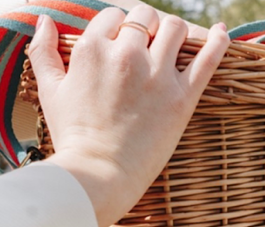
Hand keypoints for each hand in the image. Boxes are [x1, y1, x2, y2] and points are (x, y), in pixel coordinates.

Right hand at [27, 6, 228, 226]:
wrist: (99, 173)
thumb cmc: (73, 135)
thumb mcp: (50, 90)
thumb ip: (43, 51)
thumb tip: (45, 21)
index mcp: (92, 49)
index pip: (113, 16)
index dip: (119, 26)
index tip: (123, 42)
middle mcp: (126, 54)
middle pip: (145, 16)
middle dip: (146, 26)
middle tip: (148, 45)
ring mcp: (157, 74)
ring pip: (175, 28)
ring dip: (174, 31)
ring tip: (174, 44)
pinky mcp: (183, 95)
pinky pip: (207, 57)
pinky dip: (217, 40)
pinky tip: (220, 32)